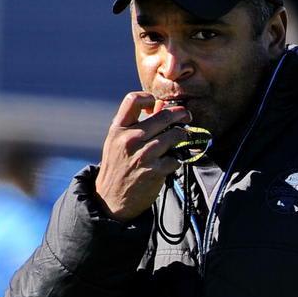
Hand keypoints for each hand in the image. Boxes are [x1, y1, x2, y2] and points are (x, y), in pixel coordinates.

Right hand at [94, 92, 191, 220]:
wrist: (111, 198)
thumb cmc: (118, 166)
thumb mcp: (119, 142)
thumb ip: (137, 125)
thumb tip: (162, 106)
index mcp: (118, 129)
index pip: (132, 100)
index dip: (148, 97)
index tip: (157, 104)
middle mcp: (130, 139)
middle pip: (163, 116)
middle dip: (180, 113)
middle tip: (186, 115)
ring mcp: (143, 155)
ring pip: (174, 135)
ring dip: (183, 135)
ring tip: (182, 137)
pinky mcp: (155, 170)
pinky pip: (176, 157)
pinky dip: (178, 158)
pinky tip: (172, 161)